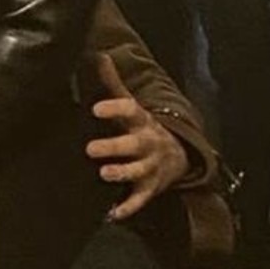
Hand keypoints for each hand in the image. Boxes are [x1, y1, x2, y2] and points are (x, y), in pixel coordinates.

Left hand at [86, 54, 190, 220]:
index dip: (114, 110)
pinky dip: (128, 208)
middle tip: (90, 148)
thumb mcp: (131, 106)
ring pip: (137, 172)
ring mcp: (149, 167)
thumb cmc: (142, 127)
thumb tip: (97, 54)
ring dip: (122, 173)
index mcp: (140, 121)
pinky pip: (139, 200)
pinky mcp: (149, 189)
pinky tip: (112, 214)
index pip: (129, 111)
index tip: (96, 109)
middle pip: (133, 144)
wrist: (178, 156)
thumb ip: (113, 84)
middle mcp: (147, 143)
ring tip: (104, 173)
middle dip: (114, 146)